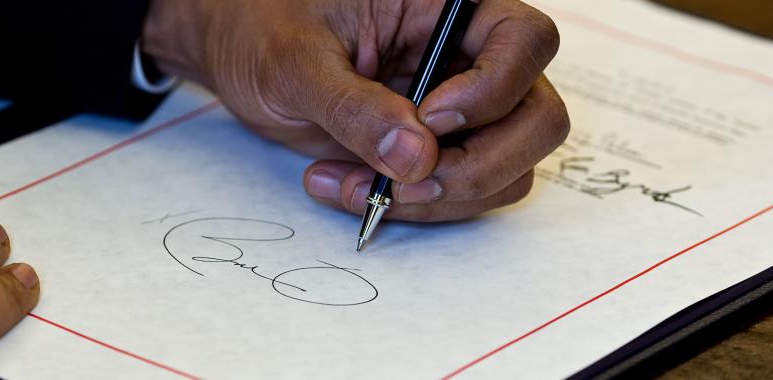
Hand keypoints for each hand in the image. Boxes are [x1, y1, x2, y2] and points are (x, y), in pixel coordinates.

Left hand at [143, 0, 568, 220]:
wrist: (236, 51)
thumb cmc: (263, 27)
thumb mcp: (295, 59)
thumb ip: (352, 105)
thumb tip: (415, 157)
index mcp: (447, 7)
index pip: (525, 40)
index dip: (495, 88)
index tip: (431, 117)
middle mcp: (468, 57)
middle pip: (536, 118)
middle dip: (476, 165)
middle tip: (402, 179)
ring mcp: (461, 110)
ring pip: (507, 170)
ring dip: (439, 197)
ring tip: (351, 184)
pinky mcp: (437, 151)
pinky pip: (463, 194)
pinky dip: (413, 208)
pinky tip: (344, 186)